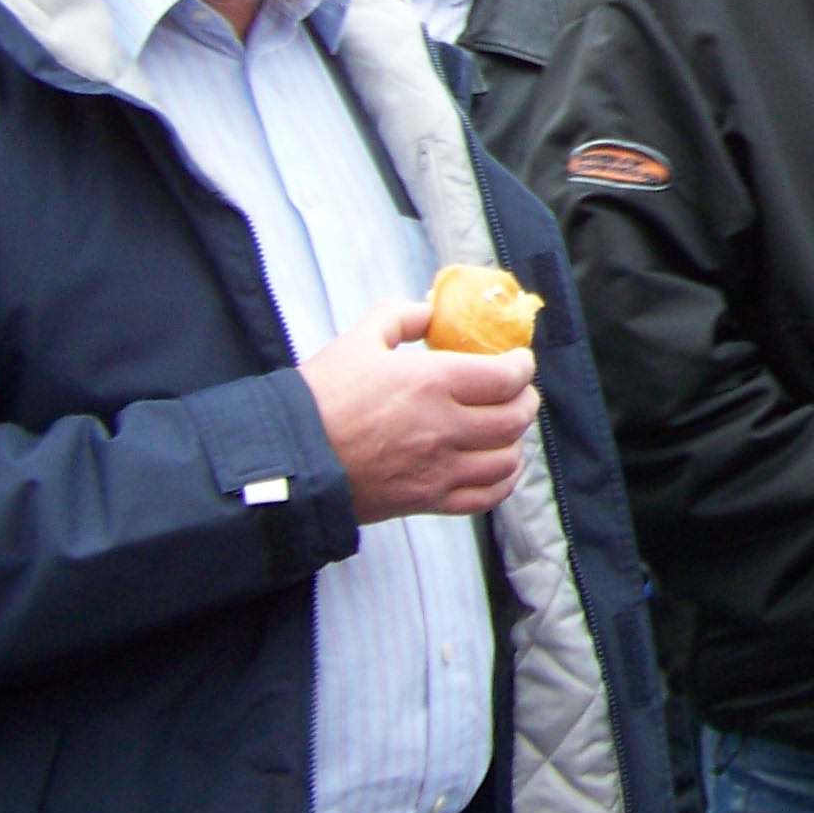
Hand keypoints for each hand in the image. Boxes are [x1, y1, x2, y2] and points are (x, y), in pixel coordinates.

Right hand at [300, 299, 539, 522]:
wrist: (287, 461)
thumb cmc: (320, 399)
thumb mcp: (359, 339)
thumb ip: (400, 317)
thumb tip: (429, 311)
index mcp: (434, 383)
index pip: (507, 376)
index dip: (523, 366)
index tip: (519, 360)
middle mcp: (445, 428)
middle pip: (515, 417)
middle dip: (525, 400)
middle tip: (518, 391)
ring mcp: (438, 469)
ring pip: (506, 459)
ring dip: (515, 440)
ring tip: (506, 428)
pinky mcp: (427, 501)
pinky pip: (485, 497)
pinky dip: (502, 482)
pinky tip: (497, 467)